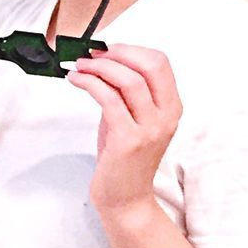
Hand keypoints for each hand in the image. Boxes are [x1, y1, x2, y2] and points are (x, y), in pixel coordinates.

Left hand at [66, 43, 182, 220]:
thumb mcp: (132, 116)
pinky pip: (109, 98)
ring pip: (129, 80)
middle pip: (150, 66)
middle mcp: (166, 117)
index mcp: (171, 107)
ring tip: (79, 65)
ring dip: (99, 66)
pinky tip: (76, 80)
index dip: (131, 49)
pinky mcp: (128, 140)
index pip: (160, 62)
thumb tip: (102, 58)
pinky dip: (89, 82)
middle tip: (93, 53)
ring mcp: (149, 130)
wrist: (126, 199)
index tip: (107, 48)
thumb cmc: (125, 156)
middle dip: (118, 53)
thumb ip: (126, 89)